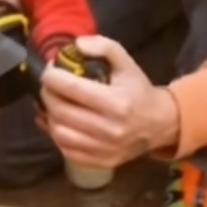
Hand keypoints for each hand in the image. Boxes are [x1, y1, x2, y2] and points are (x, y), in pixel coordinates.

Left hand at [39, 36, 180, 168]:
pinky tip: (58, 121)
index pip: (71, 88)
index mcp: (116, 102)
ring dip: (49, 115)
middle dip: (47, 94)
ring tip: (53, 103)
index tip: (50, 70)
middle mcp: (109, 129)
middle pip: (61, 111)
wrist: (159, 124)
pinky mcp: (99, 162)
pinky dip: (56, 134)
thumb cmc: (138, 91)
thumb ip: (104, 47)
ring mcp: (103, 149)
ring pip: (59, 132)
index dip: (52, 76)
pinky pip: (66, 149)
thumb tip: (76, 45)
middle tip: (48, 85)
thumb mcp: (127, 63)